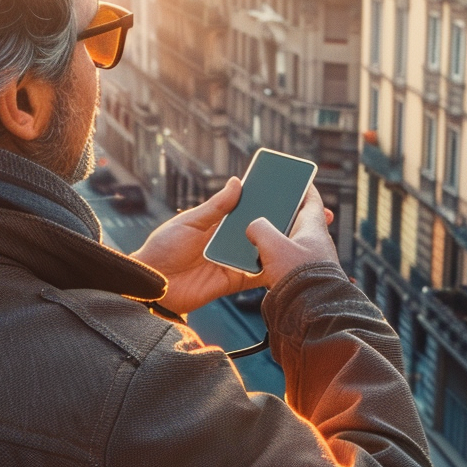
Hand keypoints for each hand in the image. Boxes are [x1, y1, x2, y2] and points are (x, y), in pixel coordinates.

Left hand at [131, 178, 334, 314]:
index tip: (296, 192)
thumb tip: (238, 182)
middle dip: (289, 222)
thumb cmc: (162, 248)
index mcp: (220, 222)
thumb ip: (216, 207)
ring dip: (287, 244)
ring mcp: (234, 261)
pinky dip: (274, 268)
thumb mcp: (189, 222)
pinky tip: (292, 260)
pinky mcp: (234, 282)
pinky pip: (258, 274)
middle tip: (317, 213)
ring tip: (311, 234)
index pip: (252, 208)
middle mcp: (231, 240)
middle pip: (266, 229)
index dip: (272, 200)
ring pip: (267, 251)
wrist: (150, 284)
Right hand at [244, 183, 339, 288]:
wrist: (312, 312)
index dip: (302, 185)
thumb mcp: (272, 245)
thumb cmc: (298, 276)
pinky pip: (288, 259)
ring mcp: (311, 259)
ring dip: (277, 236)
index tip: (295, 178)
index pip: (311, 198)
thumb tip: (253, 227)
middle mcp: (316, 241)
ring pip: (292, 240)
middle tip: (268, 206)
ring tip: (258, 234)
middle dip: (284, 213)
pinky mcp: (304, 276)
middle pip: (299, 219)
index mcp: (314, 226)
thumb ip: (259, 228)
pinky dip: (276, 255)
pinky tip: (261, 259)